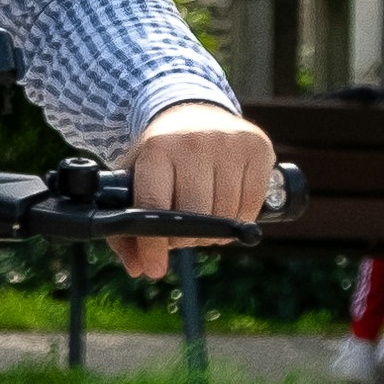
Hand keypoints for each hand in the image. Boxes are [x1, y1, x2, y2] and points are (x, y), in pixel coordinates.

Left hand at [114, 104, 274, 287]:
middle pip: (194, 216)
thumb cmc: (161, 158)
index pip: (154, 206)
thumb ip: (125, 228)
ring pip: (226, 215)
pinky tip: (226, 211)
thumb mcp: (134, 180)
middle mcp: (193, 142)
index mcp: (156, 148)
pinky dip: (239, 220)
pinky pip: (252, 206)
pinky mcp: (258, 148)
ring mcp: (229, 142)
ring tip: (202, 222)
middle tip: (180, 235)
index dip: (154, 245)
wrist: (195, 114)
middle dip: (185, 239)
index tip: (156, 267)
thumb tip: (139, 268)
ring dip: (213, 233)